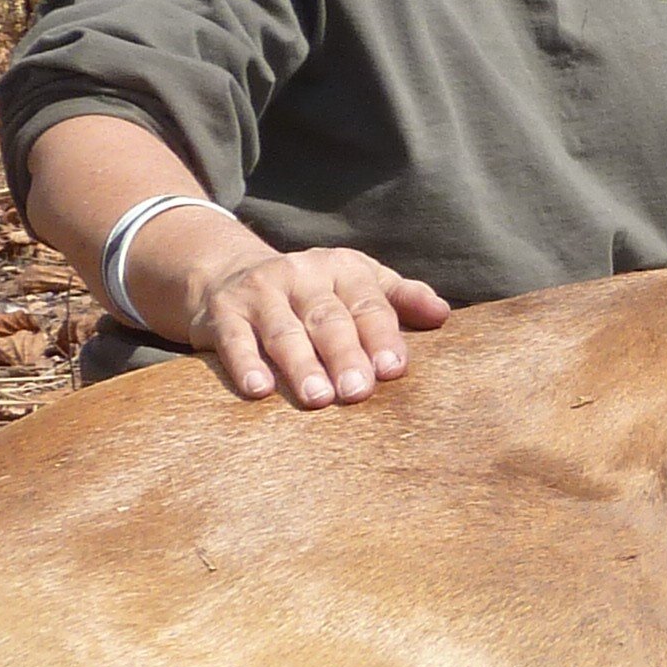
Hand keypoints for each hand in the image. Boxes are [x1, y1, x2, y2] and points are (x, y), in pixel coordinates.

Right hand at [175, 237, 452, 408]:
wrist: (227, 273)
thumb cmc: (312, 291)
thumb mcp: (358, 282)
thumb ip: (401, 298)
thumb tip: (443, 315)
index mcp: (343, 269)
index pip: (368, 303)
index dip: (381, 335)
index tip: (393, 369)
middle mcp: (302, 275)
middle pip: (328, 319)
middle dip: (345, 355)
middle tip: (358, 393)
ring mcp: (260, 293)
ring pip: (283, 331)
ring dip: (300, 365)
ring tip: (318, 397)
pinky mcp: (223, 314)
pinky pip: (235, 340)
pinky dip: (246, 363)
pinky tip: (260, 389)